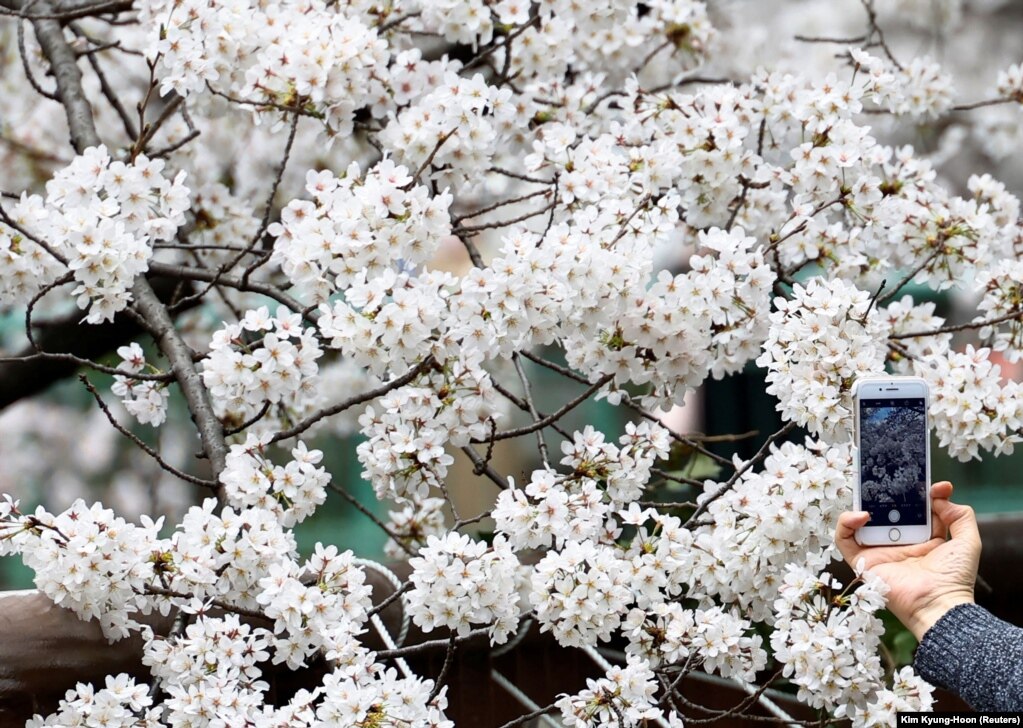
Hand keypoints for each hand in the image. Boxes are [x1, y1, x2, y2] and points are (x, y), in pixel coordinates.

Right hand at [835, 481, 981, 640]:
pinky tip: (862, 516)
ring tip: (873, 496)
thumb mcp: (968, 541)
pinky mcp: (861, 560)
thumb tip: (940, 498)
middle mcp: (898, 543)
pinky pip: (844, 539)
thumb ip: (961, 516)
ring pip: (860, 522)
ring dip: (862, 504)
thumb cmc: (954, 578)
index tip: (933, 487)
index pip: (915, 510)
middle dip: (886, 494)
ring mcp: (878, 550)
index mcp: (922, 539)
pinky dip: (846, 523)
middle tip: (891, 480)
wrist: (938, 604)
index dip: (921, 495)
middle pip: (885, 511)